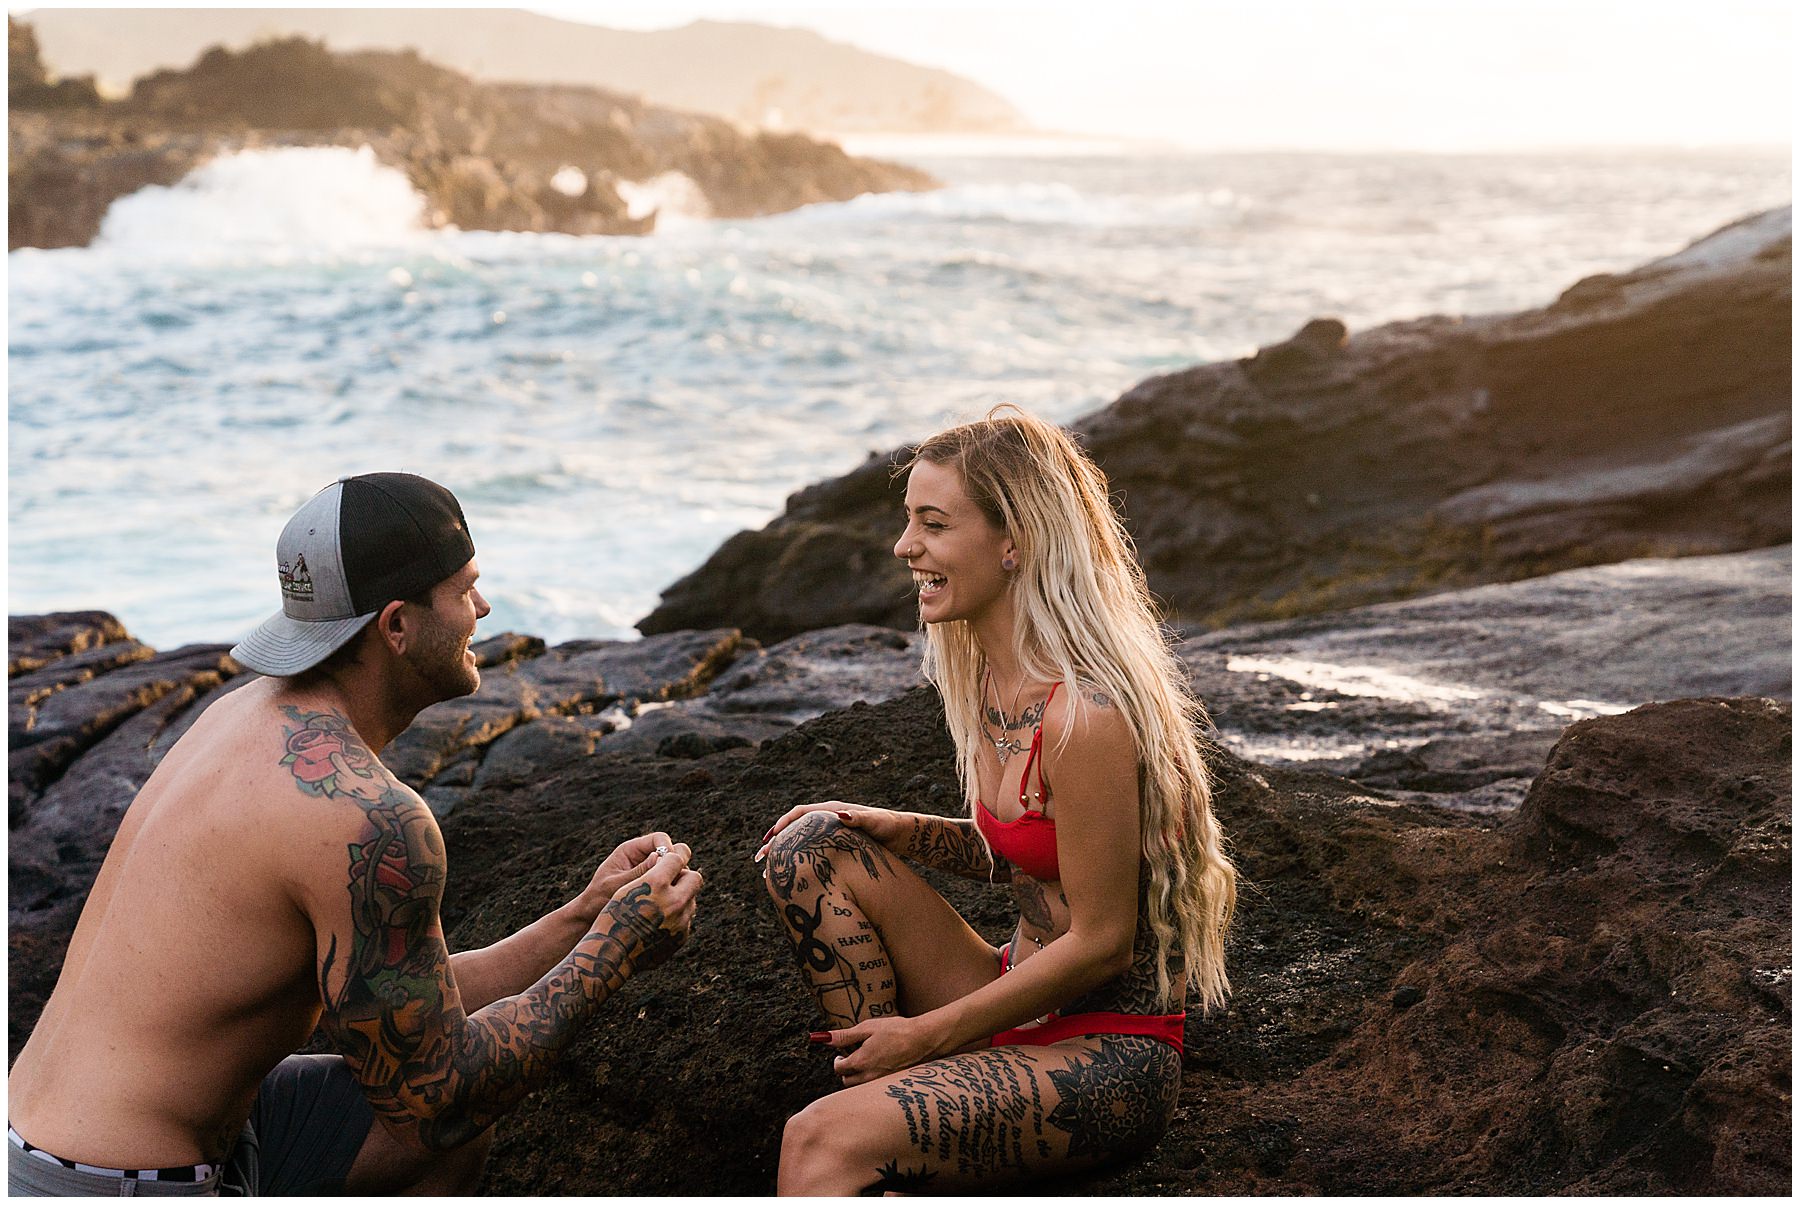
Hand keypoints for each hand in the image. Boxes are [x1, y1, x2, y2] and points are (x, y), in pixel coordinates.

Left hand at [574, 832, 671, 919]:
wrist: (591, 917)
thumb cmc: (598, 899)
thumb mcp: (616, 885)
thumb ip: (638, 872)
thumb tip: (661, 858)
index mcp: (630, 851)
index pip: (659, 839)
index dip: (669, 848)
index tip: (671, 866)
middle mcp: (643, 858)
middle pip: (672, 851)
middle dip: (676, 864)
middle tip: (676, 881)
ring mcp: (651, 872)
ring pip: (675, 868)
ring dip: (677, 879)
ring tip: (674, 895)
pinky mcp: (655, 887)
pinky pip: (672, 883)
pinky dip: (675, 889)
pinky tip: (671, 903)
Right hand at [599, 841, 702, 973]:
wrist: (611, 954)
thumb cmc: (614, 916)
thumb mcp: (625, 887)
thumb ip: (652, 873)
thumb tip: (675, 861)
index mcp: (656, 884)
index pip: (676, 858)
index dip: (670, 859)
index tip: (665, 862)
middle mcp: (673, 902)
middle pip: (694, 877)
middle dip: (684, 876)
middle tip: (671, 881)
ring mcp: (680, 922)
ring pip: (692, 899)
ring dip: (681, 897)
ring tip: (662, 903)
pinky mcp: (681, 938)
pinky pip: (686, 920)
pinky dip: (677, 917)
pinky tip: (659, 922)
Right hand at [755, 801, 908, 861]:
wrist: (901, 832)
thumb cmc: (888, 825)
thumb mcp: (875, 822)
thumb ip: (859, 818)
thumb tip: (842, 816)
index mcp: (832, 810)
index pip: (799, 813)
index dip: (782, 824)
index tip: (769, 838)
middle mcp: (827, 818)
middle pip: (794, 828)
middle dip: (775, 841)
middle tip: (759, 857)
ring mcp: (829, 830)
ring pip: (798, 840)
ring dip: (782, 852)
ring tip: (767, 869)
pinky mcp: (834, 842)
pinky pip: (808, 849)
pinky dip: (796, 858)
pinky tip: (790, 873)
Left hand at [816, 1015, 939, 1085]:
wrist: (924, 1040)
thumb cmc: (897, 1031)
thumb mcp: (868, 1028)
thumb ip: (844, 1036)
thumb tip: (823, 1038)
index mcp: (860, 1062)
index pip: (838, 1068)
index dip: (837, 1060)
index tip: (842, 1053)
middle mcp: (869, 1077)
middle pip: (846, 1081)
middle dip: (845, 1070)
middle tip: (852, 1057)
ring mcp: (880, 1083)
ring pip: (860, 1087)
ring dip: (858, 1077)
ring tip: (867, 1061)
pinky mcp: (892, 1086)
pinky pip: (873, 1088)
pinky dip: (871, 1080)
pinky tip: (881, 1066)